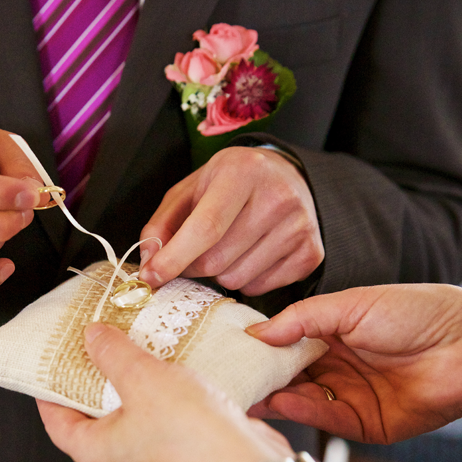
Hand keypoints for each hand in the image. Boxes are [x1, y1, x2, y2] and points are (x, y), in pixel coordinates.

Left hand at [37, 322, 292, 461]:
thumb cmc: (194, 440)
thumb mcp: (143, 378)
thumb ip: (112, 354)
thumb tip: (93, 338)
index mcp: (97, 455)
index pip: (55, 421)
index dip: (50, 391)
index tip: (53, 370)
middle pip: (94, 422)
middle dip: (96, 388)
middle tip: (100, 356)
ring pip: (133, 426)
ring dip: (135, 395)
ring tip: (141, 361)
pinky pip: (164, 433)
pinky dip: (164, 408)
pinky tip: (176, 383)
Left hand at [139, 147, 322, 295]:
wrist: (285, 177)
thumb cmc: (228, 185)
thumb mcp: (190, 191)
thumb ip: (162, 223)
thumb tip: (150, 261)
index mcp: (242, 172)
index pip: (206, 227)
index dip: (174, 258)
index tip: (151, 277)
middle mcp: (278, 197)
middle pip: (217, 261)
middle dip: (192, 267)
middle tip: (191, 255)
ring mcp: (300, 226)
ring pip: (236, 280)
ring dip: (219, 274)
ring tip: (227, 247)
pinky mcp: (311, 253)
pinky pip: (260, 288)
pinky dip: (245, 280)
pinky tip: (249, 255)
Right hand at [246, 284, 461, 442]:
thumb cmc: (417, 312)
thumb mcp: (350, 304)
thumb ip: (302, 318)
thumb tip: (256, 331)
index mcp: (331, 334)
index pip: (285, 345)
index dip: (260, 347)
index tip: (229, 349)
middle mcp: (337, 366)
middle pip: (288, 375)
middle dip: (260, 377)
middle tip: (229, 377)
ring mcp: (350, 395)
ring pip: (303, 399)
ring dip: (275, 396)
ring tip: (247, 393)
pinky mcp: (367, 423)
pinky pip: (328, 418)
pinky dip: (303, 411)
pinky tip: (283, 401)